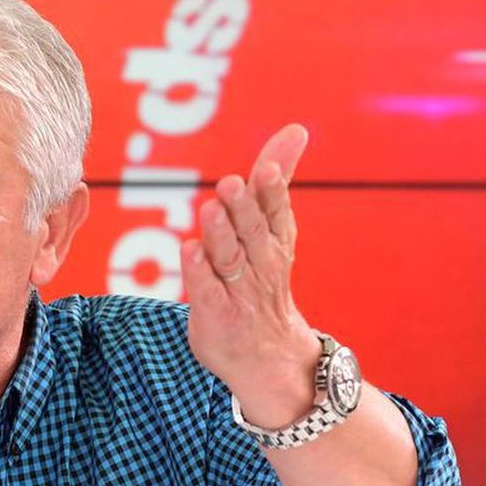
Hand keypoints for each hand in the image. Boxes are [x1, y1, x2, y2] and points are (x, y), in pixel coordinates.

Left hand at [179, 123, 320, 428]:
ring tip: (210, 210)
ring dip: (219, 234)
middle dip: (242, 209)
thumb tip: (296, 129)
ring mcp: (238, 291)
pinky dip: (199, 271)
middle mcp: (259, 264)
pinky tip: (189, 250)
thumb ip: (275, 181)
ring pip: (229, 258)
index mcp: (275, 241)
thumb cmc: (263, 280)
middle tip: (230, 184)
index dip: (271, 192)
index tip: (265, 169)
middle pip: (251, 232)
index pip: (275, 212)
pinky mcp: (215, 313)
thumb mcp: (274, 230)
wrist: (268, 356)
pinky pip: (206, 289)